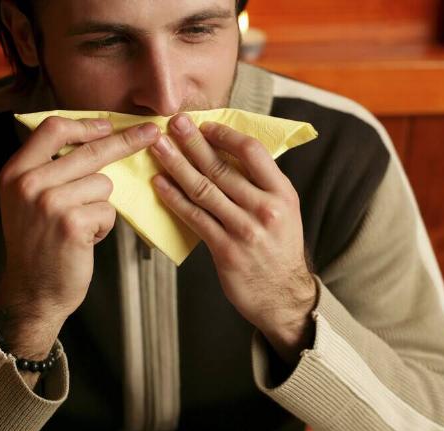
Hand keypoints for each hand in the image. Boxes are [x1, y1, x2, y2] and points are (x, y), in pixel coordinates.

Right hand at [0, 117, 160, 359]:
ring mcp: (49, 202)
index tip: (110, 125)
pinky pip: (108, 211)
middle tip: (152, 132)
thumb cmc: (40, 245)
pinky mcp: (72, 223)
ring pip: (104, 184)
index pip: (53, 128)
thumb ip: (51, 170)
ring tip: (82, 226)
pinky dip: (103, 226)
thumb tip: (96, 138)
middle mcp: (28, 183)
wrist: (33, 291)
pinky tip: (85, 240)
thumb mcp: (28, 200)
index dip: (86, 124)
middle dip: (126, 142)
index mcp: (15, 171)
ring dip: (101, 205)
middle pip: (89, 151)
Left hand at [150, 114, 316, 363]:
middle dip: (193, 143)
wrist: (283, 295)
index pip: (252, 152)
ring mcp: (245, 230)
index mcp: (283, 193)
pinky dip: (175, 199)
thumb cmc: (279, 248)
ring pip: (204, 190)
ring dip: (177, 165)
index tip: (205, 125)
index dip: (226, 135)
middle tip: (173, 123)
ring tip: (158, 147)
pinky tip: (160, 184)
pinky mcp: (226, 250)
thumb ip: (262, 184)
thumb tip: (229, 151)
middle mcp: (266, 209)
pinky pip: (195, 218)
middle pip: (222, 168)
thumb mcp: (285, 211)